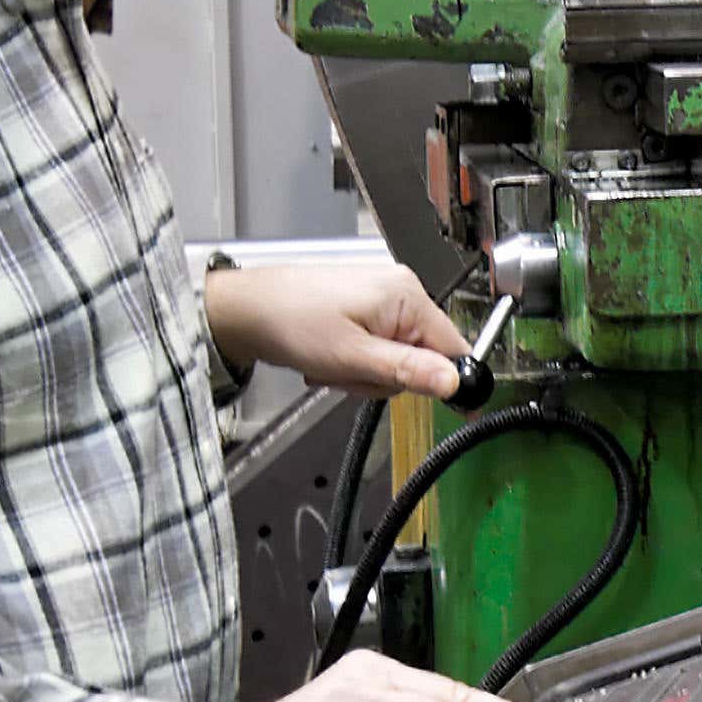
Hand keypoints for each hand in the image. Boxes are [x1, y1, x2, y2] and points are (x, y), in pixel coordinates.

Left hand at [206, 251, 467, 401]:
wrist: (247, 310)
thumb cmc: (293, 324)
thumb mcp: (353, 357)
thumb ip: (407, 371)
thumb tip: (455, 382)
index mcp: (407, 296)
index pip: (454, 347)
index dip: (446, 381)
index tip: (450, 409)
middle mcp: (401, 291)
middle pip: (423, 357)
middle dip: (386, 377)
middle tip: (351, 374)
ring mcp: (382, 299)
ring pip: (397, 358)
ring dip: (365, 373)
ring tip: (334, 366)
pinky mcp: (365, 309)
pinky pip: (378, 348)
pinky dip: (355, 362)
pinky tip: (330, 359)